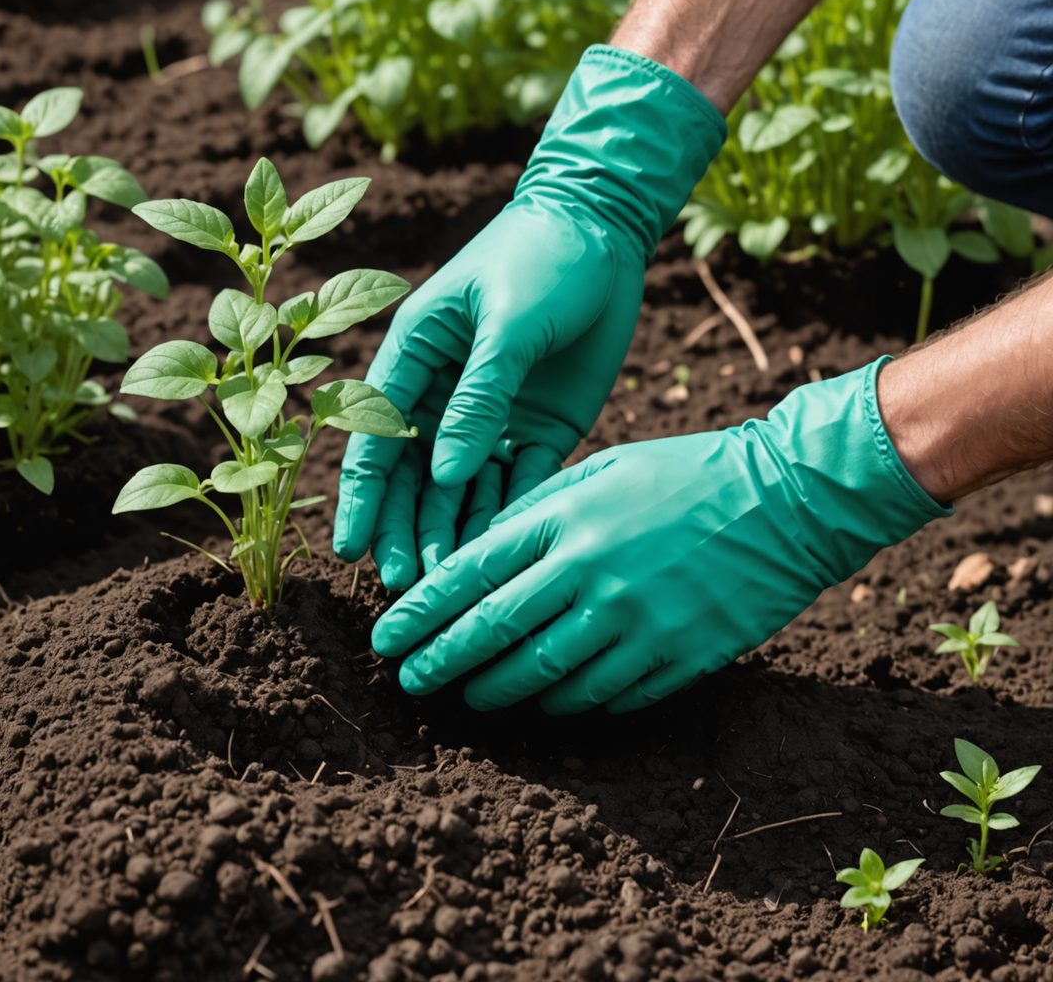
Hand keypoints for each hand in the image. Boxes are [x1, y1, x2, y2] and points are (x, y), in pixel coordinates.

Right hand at [333, 45, 727, 587]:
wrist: (605, 228)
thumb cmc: (541, 257)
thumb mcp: (507, 322)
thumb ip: (480, 396)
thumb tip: (449, 477)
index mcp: (417, 357)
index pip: (376, 436)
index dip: (362, 495)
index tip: (351, 548)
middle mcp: (446, 394)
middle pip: (416, 476)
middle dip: (408, 528)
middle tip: (406, 582)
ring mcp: (492, 415)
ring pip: (463, 489)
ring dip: (454, 530)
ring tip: (450, 581)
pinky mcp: (538, 428)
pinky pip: (519, 481)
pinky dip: (509, 512)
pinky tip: (501, 550)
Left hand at [371, 359, 949, 713]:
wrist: (788, 497)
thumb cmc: (685, 473)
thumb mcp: (603, 468)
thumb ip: (539, 509)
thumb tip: (481, 555)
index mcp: (568, 517)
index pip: (471, 573)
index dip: (420, 612)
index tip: (385, 637)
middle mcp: (595, 572)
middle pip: (495, 632)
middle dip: (441, 662)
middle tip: (407, 681)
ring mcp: (638, 620)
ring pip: (545, 676)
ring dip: (496, 693)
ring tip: (467, 698)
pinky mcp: (679, 655)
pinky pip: (606, 697)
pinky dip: (566, 705)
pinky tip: (544, 706)